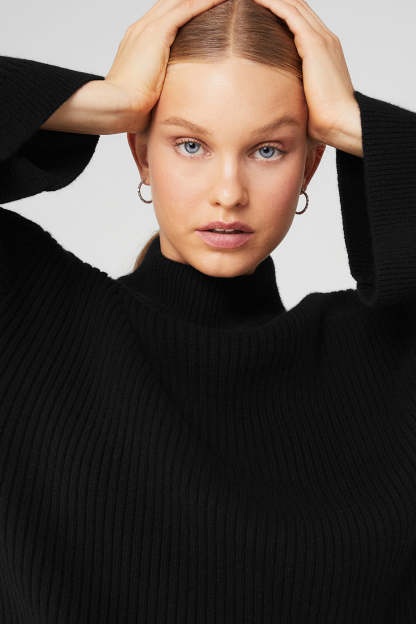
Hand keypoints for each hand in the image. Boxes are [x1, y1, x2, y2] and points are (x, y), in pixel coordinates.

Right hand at [105, 0, 227, 133]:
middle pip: (171, 3)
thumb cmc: (129, 108)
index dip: (182, 11)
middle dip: (192, 1)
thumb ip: (160, 88)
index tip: (202, 11)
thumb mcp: (148, 93)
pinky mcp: (157, 32)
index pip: (164, 18)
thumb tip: (171, 102)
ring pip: (180, 2)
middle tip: (218, 0)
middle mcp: (141, 29)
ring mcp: (147, 28)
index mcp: (137, 43)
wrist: (117, 107)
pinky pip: (186, 8)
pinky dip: (205, 2)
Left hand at [251, 0, 362, 156]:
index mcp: (323, 52)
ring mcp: (321, 39)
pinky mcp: (314, 43)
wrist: (342, 123)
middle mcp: (325, 39)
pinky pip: (289, 13)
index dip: (279, 9)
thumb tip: (274, 108)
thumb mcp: (303, 101)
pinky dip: (271, 3)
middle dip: (274, 0)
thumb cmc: (324, 121)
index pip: (298, 20)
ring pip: (292, 4)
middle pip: (296, 6)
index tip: (256, 9)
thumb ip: (291, 94)